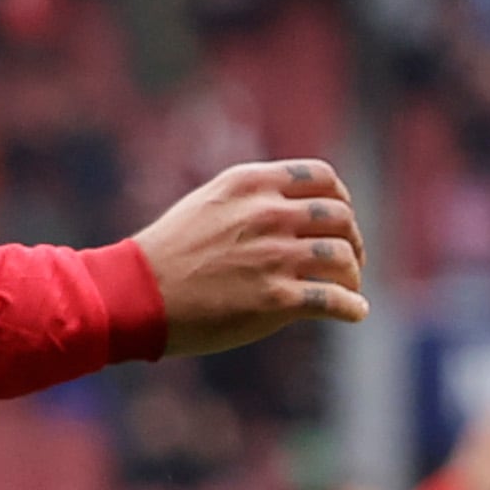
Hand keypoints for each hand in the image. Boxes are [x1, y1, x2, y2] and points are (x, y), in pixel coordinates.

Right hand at [137, 159, 367, 355]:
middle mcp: (268, 214)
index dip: (340, 200)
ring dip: (353, 275)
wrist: (135, 294)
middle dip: (353, 240)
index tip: (341, 219)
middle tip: (351, 259)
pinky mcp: (276, 299)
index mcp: (252, 185)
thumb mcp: (209, 202)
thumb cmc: (169, 252)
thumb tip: (295, 206)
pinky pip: (334, 299)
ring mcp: (274, 256)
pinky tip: (354, 311)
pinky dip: (352, 306)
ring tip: (350, 287)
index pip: (323, 178)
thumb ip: (253, 198)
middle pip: (340, 218)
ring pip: (342, 257)